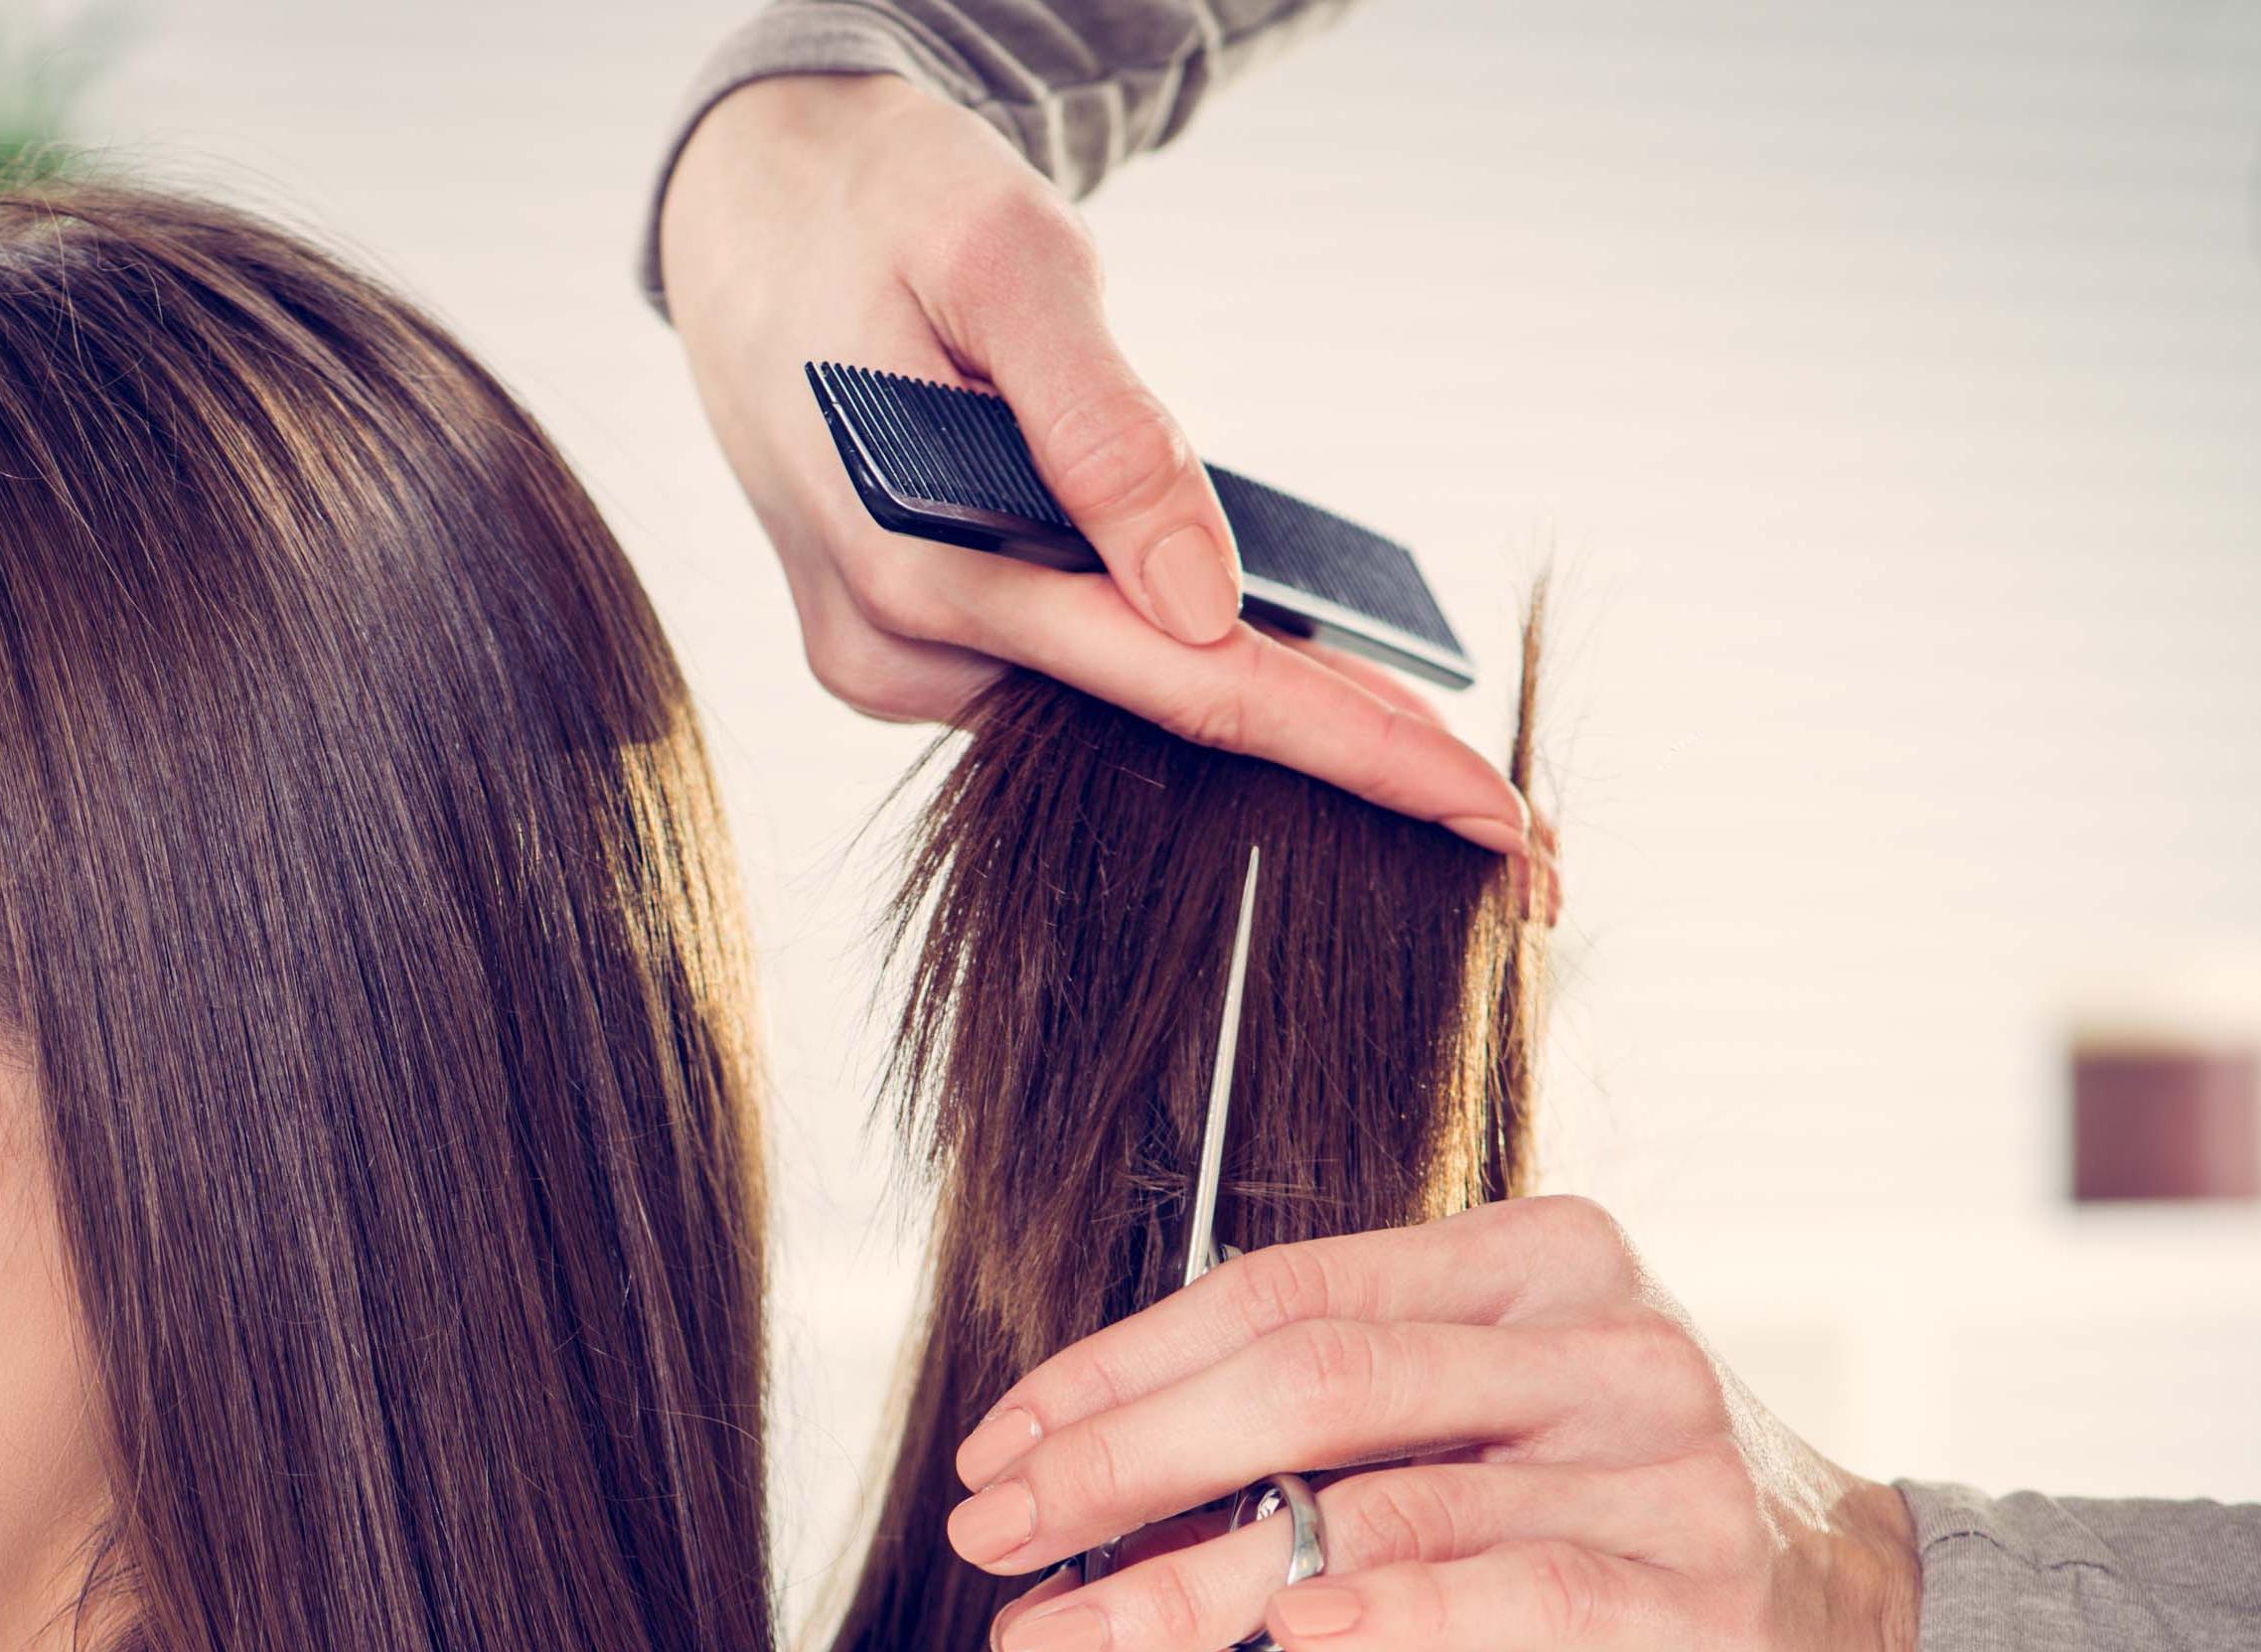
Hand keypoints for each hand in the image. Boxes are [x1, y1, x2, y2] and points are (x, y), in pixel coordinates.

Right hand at [655, 71, 1532, 867]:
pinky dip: (1170, 663)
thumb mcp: (1001, 260)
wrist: (744, 209)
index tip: (1492, 809)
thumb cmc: (878, 206)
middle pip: (1159, 722)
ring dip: (1257, 713)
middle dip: (1339, 762)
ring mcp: (890, 663)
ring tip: (1418, 739)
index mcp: (908, 567)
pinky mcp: (899, 648)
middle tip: (1516, 836)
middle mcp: (892, 651)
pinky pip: (1066, 670)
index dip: (1347, 745)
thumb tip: (1206, 603)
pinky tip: (1273, 660)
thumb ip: (1102, 429)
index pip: (1175, 683)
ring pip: (1111, 705)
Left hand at [934, 1195, 1923, 1651]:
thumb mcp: (1476, 1448)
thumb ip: (1329, 1432)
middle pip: (1317, 1379)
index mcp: (1531, 1262)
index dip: (1122, 1368)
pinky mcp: (1703, 1594)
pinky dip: (1386, 1611)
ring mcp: (1664, 1458)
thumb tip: (1086, 1477)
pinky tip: (1283, 1638)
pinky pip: (1517, 1588)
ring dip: (1191, 1582)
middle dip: (1125, 1462)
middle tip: (989, 1541)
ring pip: (1385, 1504)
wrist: (1863, 1645)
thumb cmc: (1614, 1536)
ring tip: (1058, 1642)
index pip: (1283, 1290)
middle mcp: (1600, 1337)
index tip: (997, 1448)